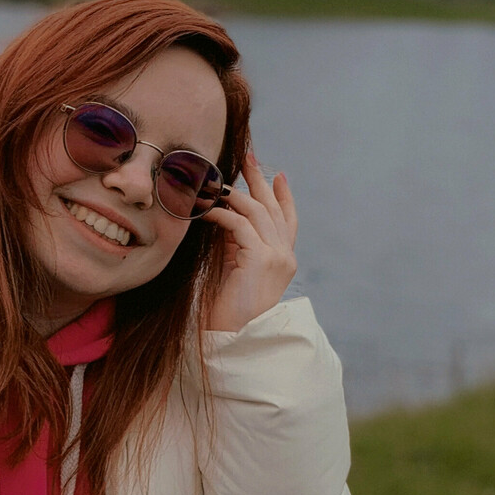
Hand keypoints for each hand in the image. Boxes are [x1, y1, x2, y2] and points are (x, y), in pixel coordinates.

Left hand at [202, 153, 298, 331]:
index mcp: (282, 259)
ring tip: (214, 185)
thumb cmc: (229, 309)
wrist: (233, 336)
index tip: (278, 175)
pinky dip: (221, 215)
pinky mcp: (260, 259)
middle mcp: (284, 256)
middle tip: (248, 157)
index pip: (288, 220)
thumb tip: (226, 215)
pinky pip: (239, 225)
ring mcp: (276, 257)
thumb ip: (238, 243)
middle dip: (260, 180)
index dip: (284, 196)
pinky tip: (206, 212)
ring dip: (233, 195)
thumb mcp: (236, 268)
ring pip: (257, 212)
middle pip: (273, 208)